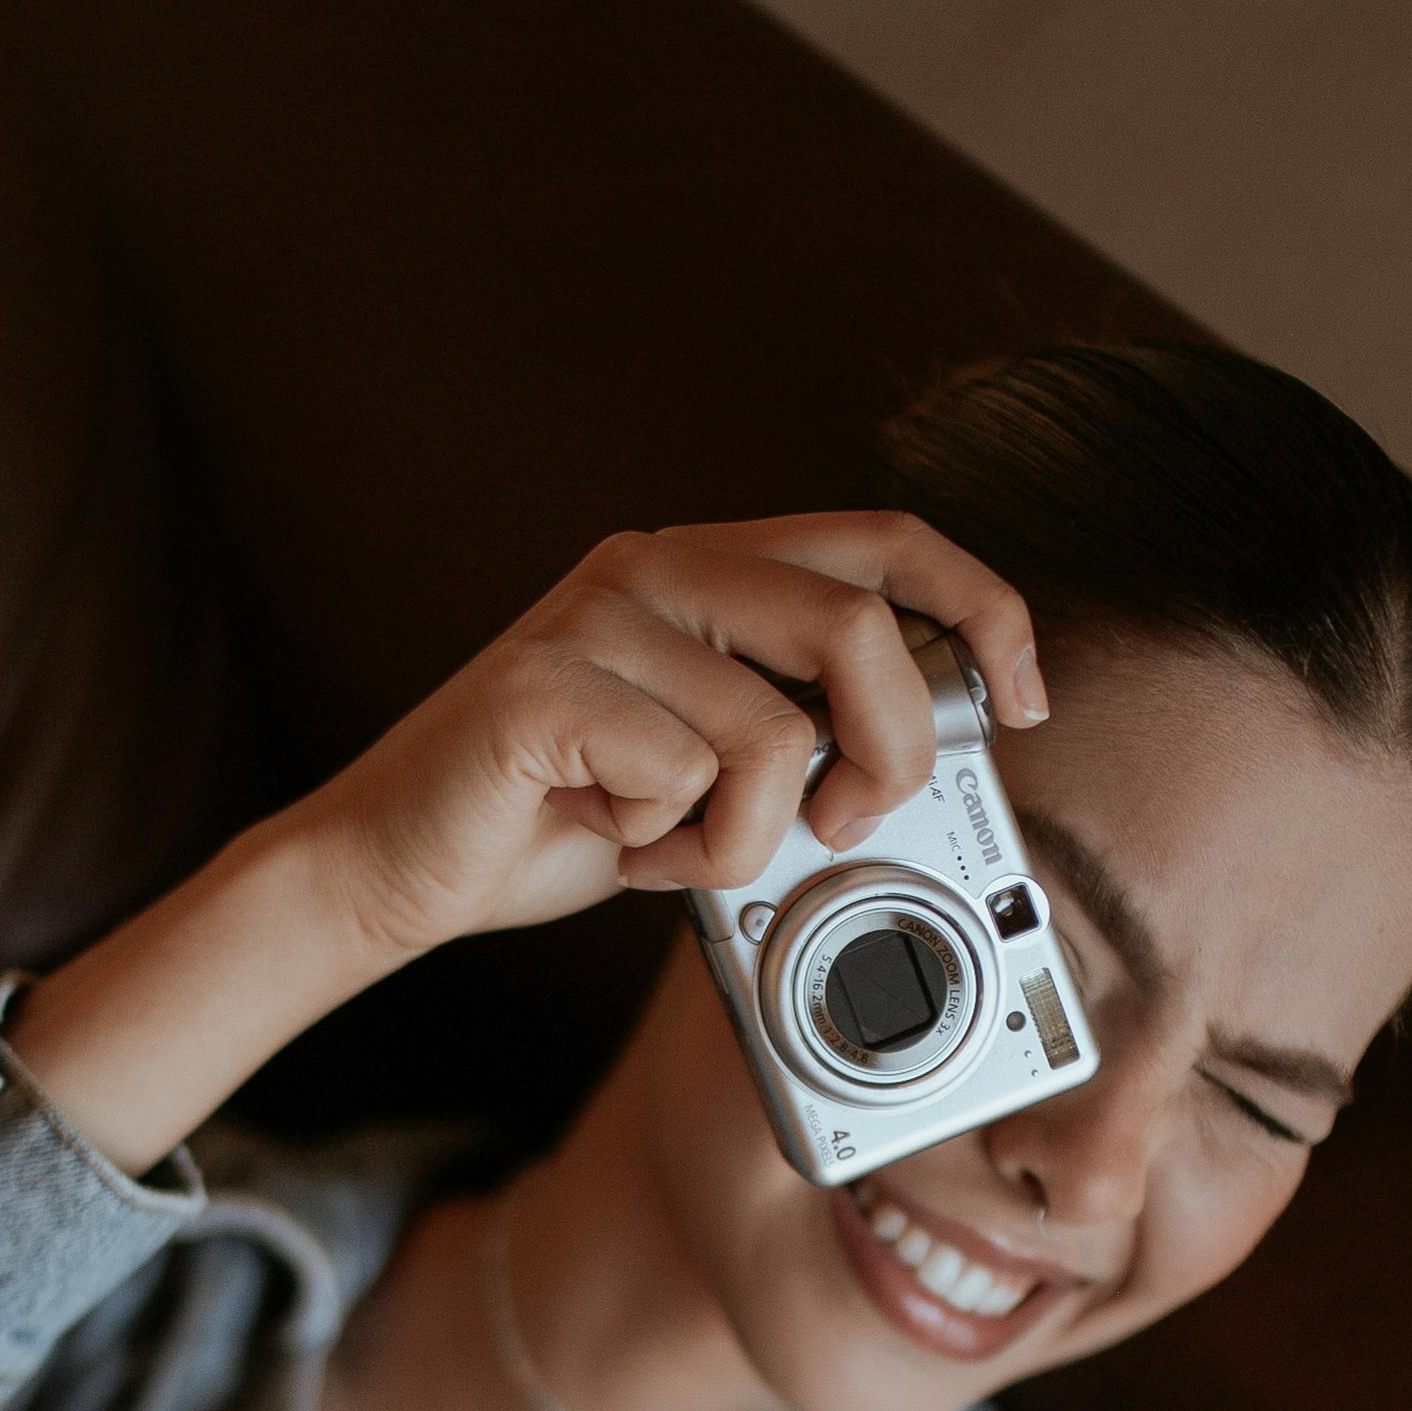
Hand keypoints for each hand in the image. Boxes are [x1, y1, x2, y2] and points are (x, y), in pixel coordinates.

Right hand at [290, 514, 1051, 965]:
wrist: (389, 866)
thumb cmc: (549, 820)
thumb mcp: (706, 769)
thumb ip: (797, 736)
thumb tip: (921, 764)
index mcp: (706, 566)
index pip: (888, 544)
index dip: (984, 613)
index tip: (1022, 705)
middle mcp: (655, 565)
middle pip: (859, 629)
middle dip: (886, 756)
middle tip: (838, 824)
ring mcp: (595, 617)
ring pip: (773, 735)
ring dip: (743, 837)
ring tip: (672, 845)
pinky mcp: (542, 688)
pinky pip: (682, 777)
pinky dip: (666, 846)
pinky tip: (608, 839)